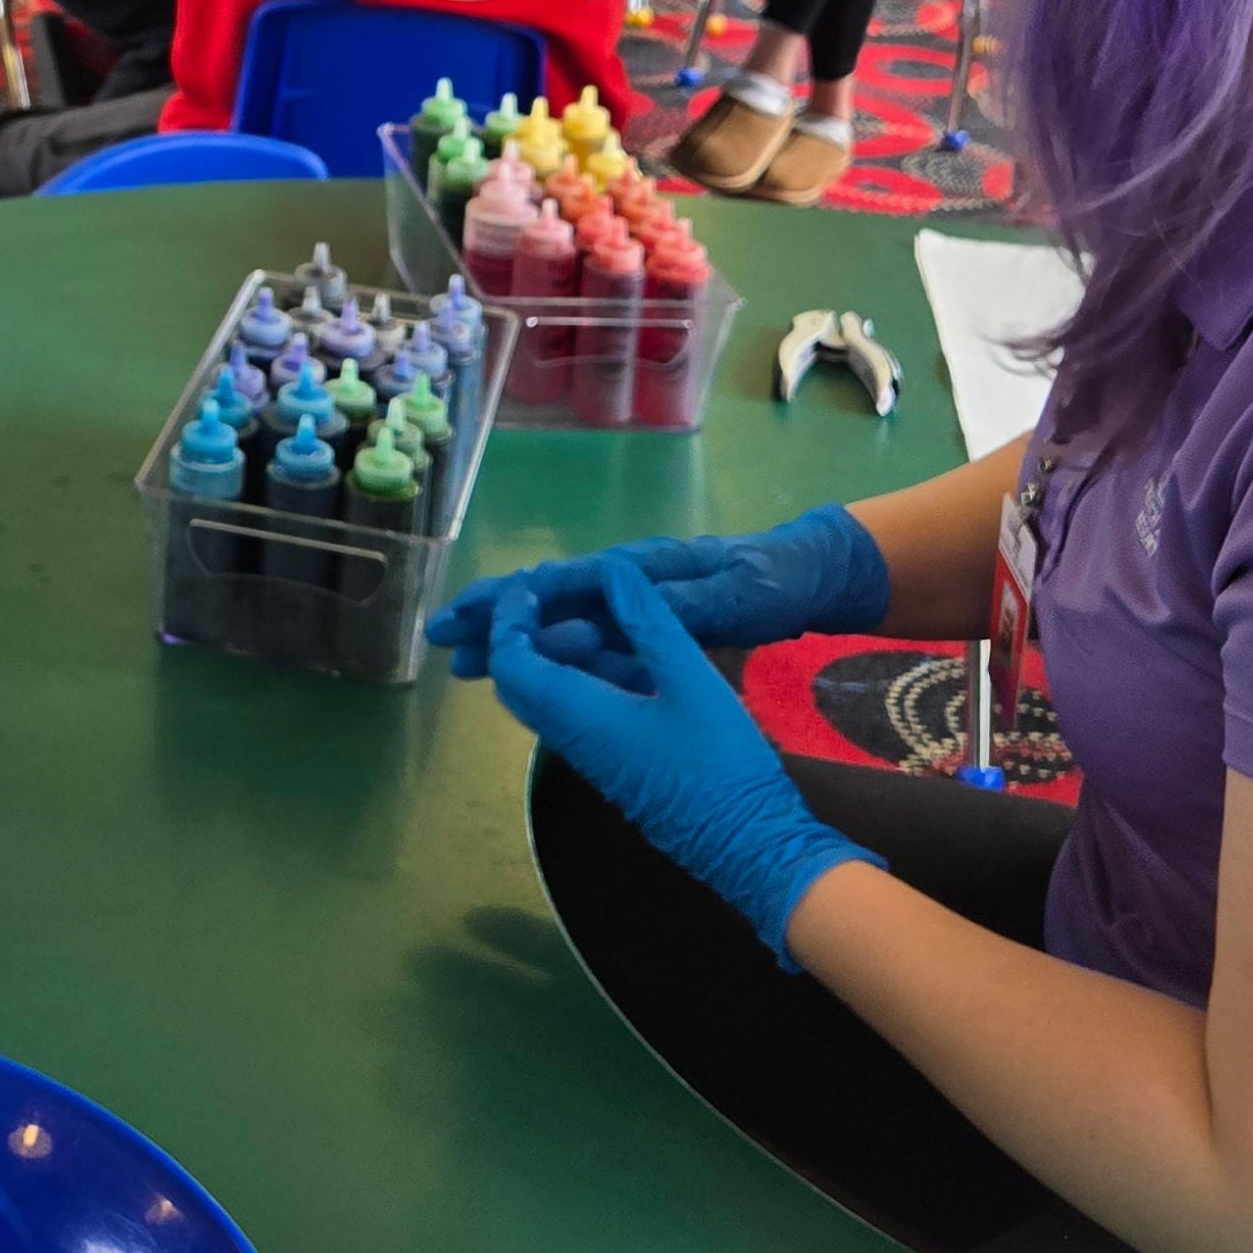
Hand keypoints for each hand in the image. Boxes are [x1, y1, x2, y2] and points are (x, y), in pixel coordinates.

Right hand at [426, 508, 885, 683]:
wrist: (810, 579)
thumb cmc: (773, 581)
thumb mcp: (736, 596)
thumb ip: (678, 603)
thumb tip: (614, 598)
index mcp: (641, 571)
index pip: (560, 582)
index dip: (508, 600)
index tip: (465, 618)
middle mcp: (629, 585)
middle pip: (548, 602)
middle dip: (493, 619)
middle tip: (442, 643)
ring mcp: (638, 609)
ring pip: (563, 626)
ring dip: (516, 643)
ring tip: (469, 668)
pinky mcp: (651, 634)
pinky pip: (591, 648)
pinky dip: (555, 659)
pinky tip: (531, 680)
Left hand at [463, 559, 879, 961]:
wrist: (751, 847)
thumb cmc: (721, 763)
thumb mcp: (691, 679)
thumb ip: (648, 622)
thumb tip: (613, 570)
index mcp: (576, 714)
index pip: (511, 660)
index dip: (510, 617)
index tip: (533, 583)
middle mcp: (570, 737)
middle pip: (519, 681)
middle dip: (522, 633)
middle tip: (553, 595)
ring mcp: (591, 757)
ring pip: (547, 698)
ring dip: (553, 655)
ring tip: (589, 616)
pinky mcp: (615, 766)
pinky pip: (576, 714)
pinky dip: (581, 678)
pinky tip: (623, 657)